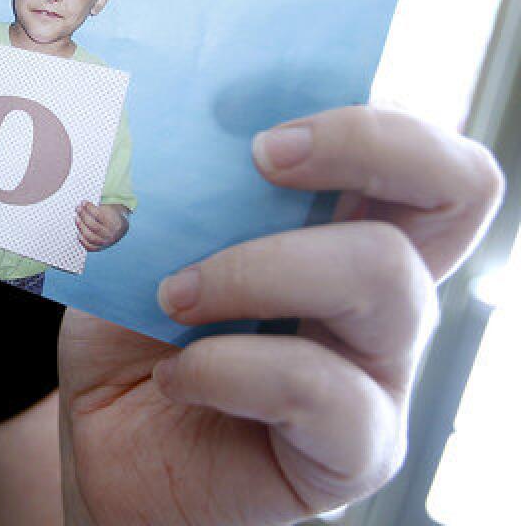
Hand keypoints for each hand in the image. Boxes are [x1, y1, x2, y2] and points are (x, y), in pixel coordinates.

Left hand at [58, 106, 502, 524]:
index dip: (369, 113)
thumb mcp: (142, 247)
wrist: (107, 453)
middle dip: (364, 145)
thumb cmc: (133, 340)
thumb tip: (177, 118)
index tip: (260, 118)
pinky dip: (230, 368)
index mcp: (340, 229)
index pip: (417, 151)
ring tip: (174, 295)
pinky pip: (323, 391)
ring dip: (260, 268)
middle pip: (459, 188)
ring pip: (387, 278)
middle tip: (260, 158)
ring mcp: (379, 370)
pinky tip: (176, 377)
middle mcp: (381, 293)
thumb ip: (175, 189)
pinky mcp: (353, 449)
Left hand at [76, 202, 128, 250]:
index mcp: (115, 224)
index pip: (99, 215)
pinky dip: (82, 240)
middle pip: (94, 226)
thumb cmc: (111, 216)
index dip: (89, 208)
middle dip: (83, 216)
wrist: (119, 228)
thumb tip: (82, 205)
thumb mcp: (109, 209)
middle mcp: (110, 235)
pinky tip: (78, 232)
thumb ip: (97, 208)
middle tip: (78, 208)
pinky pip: (89, 246)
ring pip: (90, 237)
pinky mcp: (100, 248)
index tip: (83, 202)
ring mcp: (105, 243)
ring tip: (76, 218)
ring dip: (81, 227)